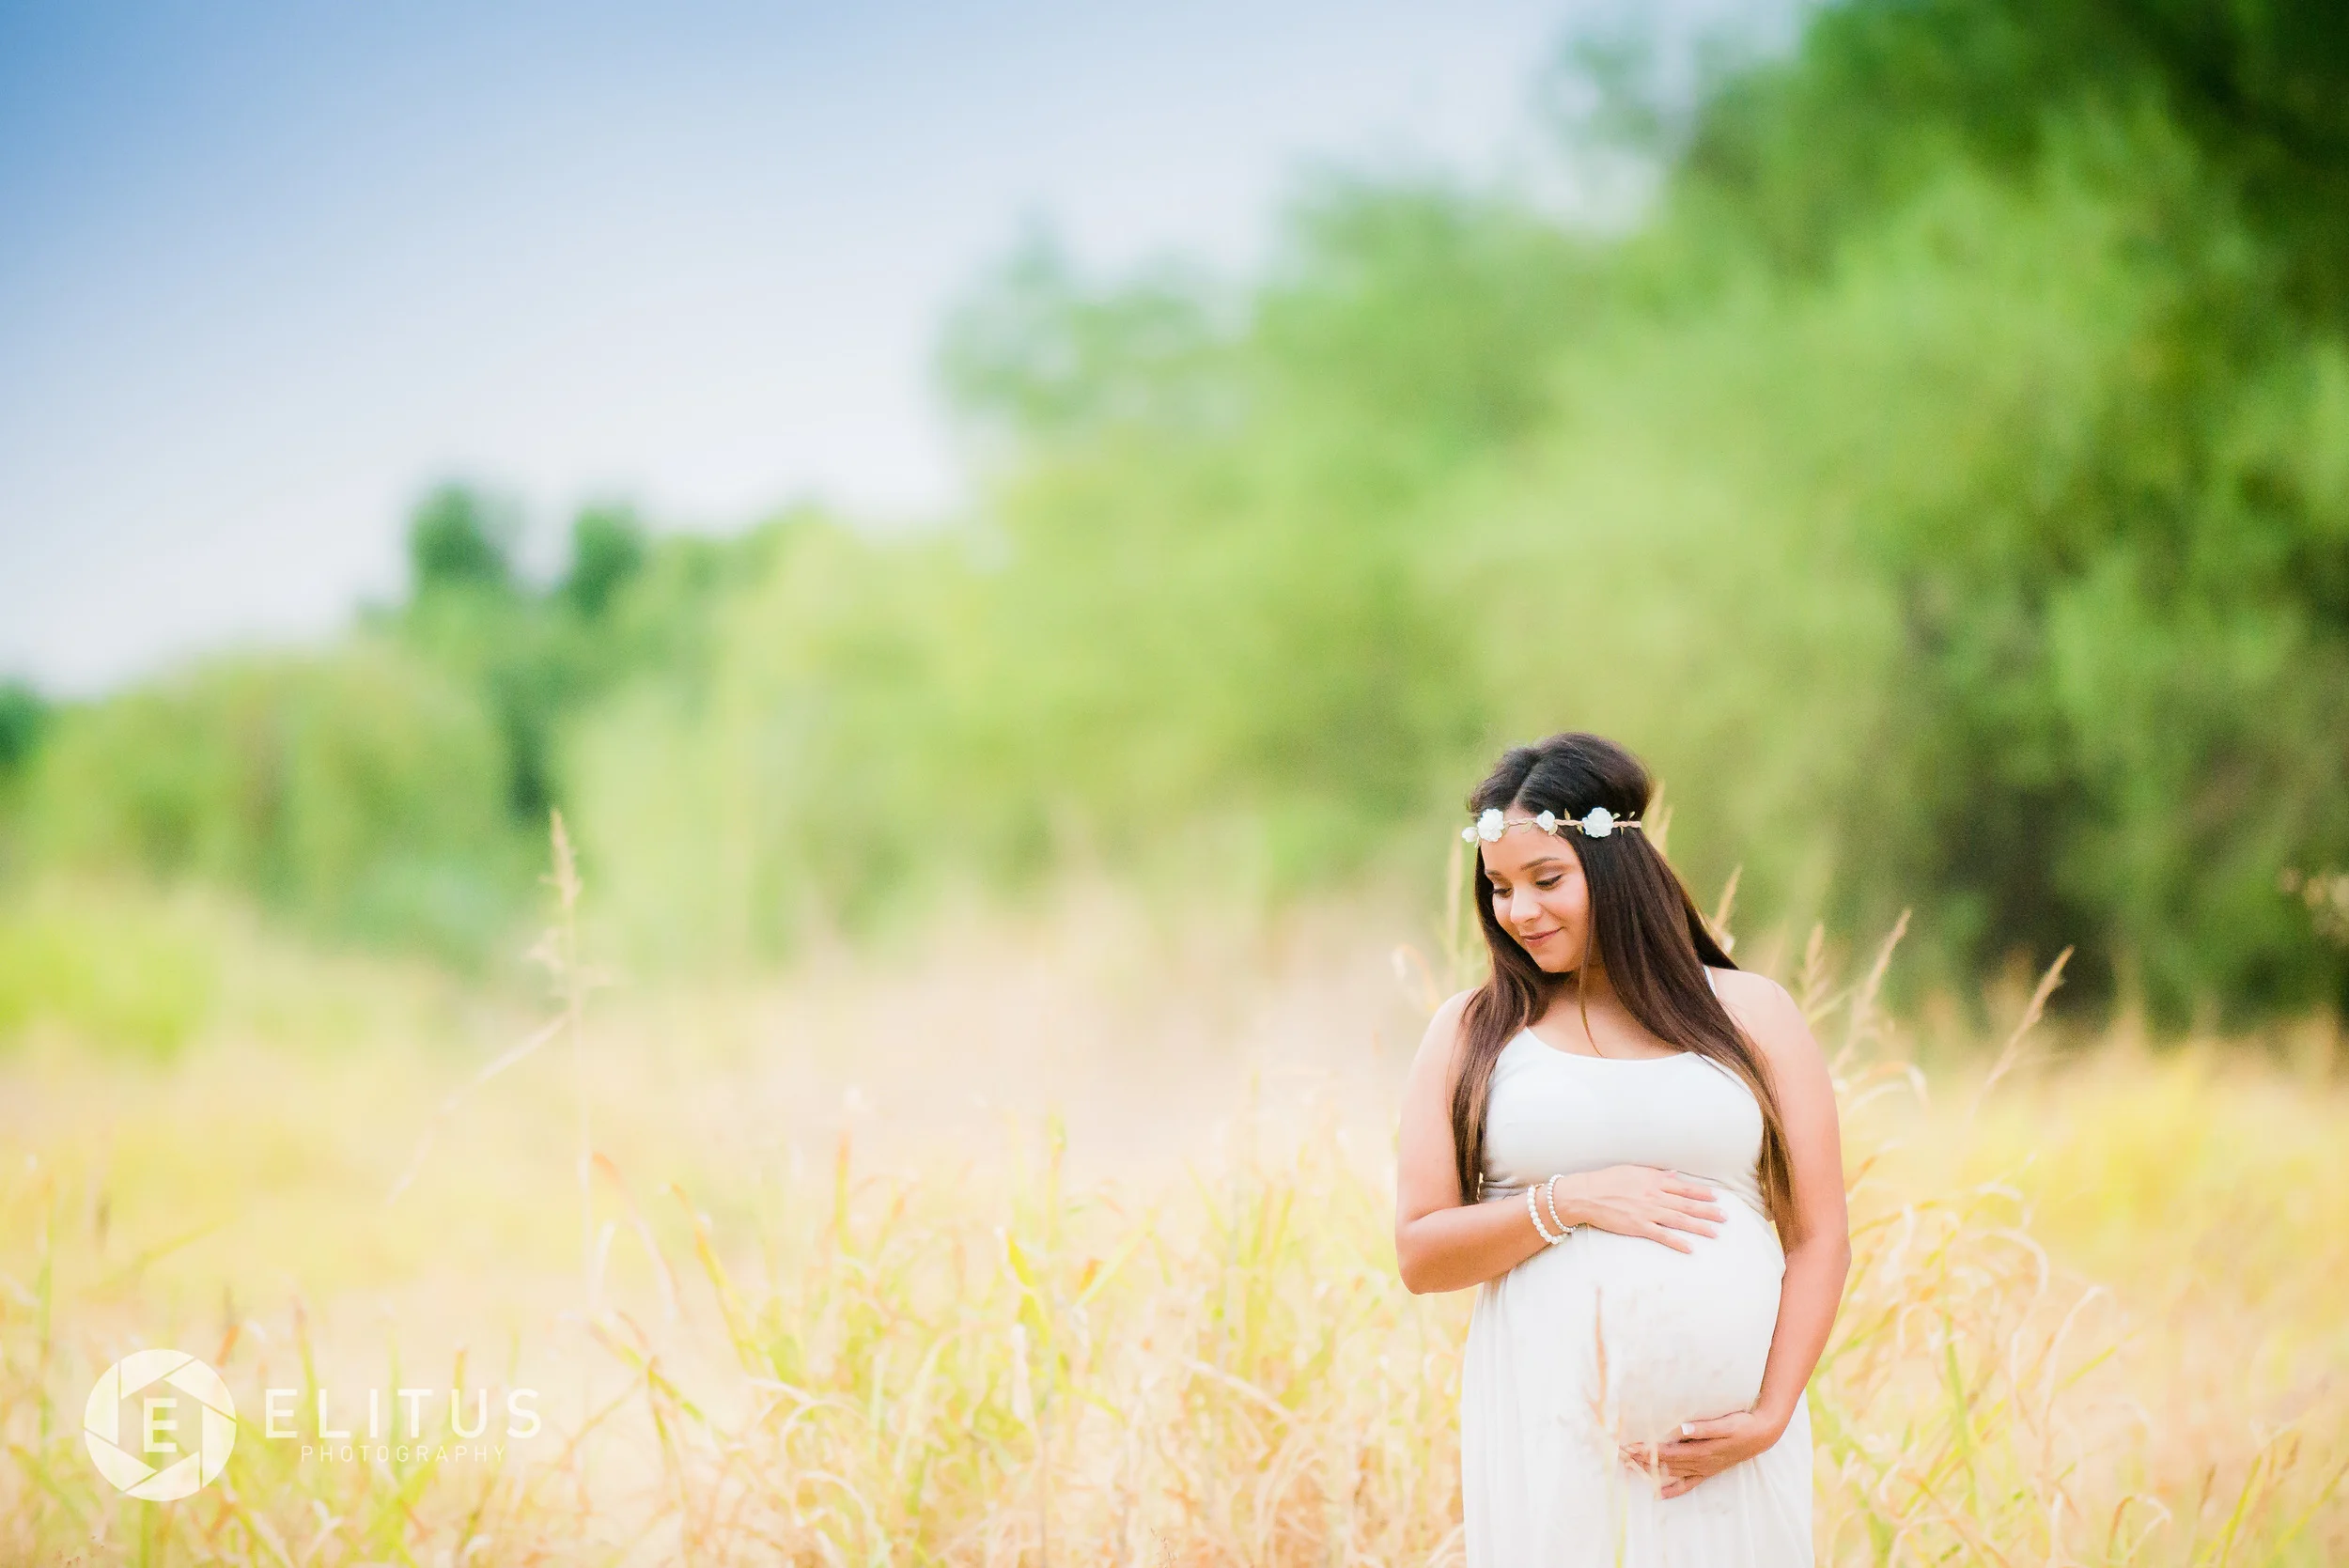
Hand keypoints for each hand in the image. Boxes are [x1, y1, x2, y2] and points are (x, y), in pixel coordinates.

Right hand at [1552, 1166, 1723, 1252]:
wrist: (1585, 1194)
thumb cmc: (1606, 1180)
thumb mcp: (1632, 1171)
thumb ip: (1655, 1174)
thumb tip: (1674, 1175)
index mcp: (1653, 1180)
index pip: (1684, 1187)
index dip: (1702, 1192)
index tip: (1717, 1196)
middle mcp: (1654, 1196)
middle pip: (1687, 1204)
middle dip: (1708, 1211)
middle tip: (1725, 1217)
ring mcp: (1647, 1212)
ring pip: (1679, 1220)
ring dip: (1699, 1227)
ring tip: (1716, 1233)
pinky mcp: (1638, 1227)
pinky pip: (1662, 1236)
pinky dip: (1677, 1242)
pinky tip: (1690, 1248)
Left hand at [1620, 1409, 1785, 1496]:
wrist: (1762, 1436)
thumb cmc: (1742, 1426)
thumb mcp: (1725, 1424)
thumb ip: (1703, 1428)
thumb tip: (1681, 1428)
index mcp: (1701, 1451)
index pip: (1666, 1453)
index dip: (1646, 1451)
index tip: (1628, 1446)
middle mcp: (1700, 1463)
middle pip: (1665, 1464)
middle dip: (1641, 1460)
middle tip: (1620, 1455)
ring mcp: (1704, 1469)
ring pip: (1672, 1473)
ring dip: (1650, 1471)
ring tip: (1629, 1467)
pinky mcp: (1708, 1470)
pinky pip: (1688, 1484)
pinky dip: (1673, 1489)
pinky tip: (1659, 1494)